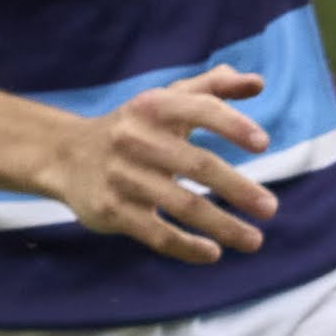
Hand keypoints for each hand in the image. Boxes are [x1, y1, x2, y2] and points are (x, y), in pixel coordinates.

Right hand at [46, 67, 276, 265]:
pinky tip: (213, 253)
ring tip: (254, 240)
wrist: (65, 155)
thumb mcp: (165, 102)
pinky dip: (188, 247)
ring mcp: (122, 176)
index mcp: (152, 107)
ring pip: (182, 205)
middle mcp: (136, 138)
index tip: (263, 144)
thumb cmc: (132, 129)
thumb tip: (257, 82)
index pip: (198, 109)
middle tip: (270, 208)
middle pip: (196, 165)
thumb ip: (211, 90)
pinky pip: (157, 234)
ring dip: (223, 225)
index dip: (231, 124)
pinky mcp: (112, 210)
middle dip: (238, 188)